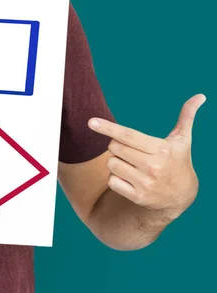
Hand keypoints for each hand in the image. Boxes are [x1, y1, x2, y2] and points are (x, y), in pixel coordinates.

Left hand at [88, 94, 204, 216]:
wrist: (183, 196)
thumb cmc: (178, 161)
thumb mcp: (182, 140)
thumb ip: (187, 116)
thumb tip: (200, 95)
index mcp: (161, 150)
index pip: (128, 135)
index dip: (108, 128)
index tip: (91, 122)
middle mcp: (153, 167)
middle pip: (114, 147)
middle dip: (117, 146)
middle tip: (132, 151)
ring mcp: (145, 183)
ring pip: (111, 164)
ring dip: (116, 162)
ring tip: (132, 165)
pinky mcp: (138, 197)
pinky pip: (111, 181)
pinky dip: (115, 179)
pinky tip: (130, 179)